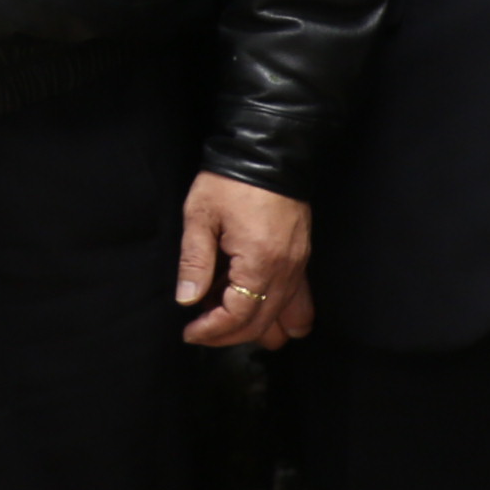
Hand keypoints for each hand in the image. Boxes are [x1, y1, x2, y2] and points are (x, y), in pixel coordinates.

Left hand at [177, 171, 313, 349]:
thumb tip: (187, 300)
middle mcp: (286, 272)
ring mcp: (299, 268)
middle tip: (200, 331)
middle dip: (229, 335)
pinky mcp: (302, 260)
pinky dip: (277, 312)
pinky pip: (299, 302)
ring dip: (258, 328)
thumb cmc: (229, 182)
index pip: (238, 316)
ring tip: (227, 316)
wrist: (268, 154)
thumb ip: (194, 262)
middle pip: (263, 325)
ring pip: (289, 321)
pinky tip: (251, 301)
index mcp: (259, 262)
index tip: (190, 332)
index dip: (212, 330)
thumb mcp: (200, 216)